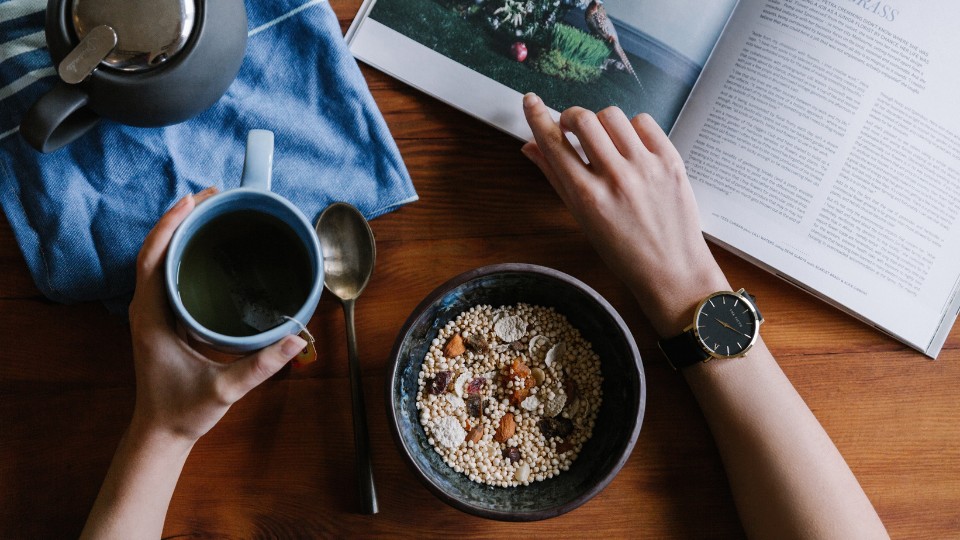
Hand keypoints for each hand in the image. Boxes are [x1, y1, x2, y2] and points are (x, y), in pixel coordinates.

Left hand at [128, 187, 306, 443]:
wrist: (161, 433)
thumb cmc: (184, 411)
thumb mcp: (224, 389)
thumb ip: (260, 365)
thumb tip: (296, 339)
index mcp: (152, 318)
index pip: (152, 259)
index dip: (170, 225)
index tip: (193, 200)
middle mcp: (147, 309)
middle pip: (155, 250)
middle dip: (180, 218)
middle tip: (214, 196)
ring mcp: (153, 313)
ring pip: (159, 260)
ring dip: (181, 232)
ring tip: (212, 211)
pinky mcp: (163, 318)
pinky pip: (168, 274)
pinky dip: (183, 252)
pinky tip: (207, 247)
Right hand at [521, 93, 728, 335]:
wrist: (672, 270)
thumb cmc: (623, 251)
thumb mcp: (582, 219)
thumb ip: (555, 178)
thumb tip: (530, 147)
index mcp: (587, 197)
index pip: (553, 143)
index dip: (537, 117)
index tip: (530, 101)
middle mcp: (615, 178)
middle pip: (583, 119)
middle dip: (571, 117)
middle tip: (572, 128)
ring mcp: (646, 167)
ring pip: (612, 115)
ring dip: (601, 122)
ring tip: (605, 141)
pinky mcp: (671, 161)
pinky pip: (644, 122)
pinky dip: (632, 128)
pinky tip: (631, 146)